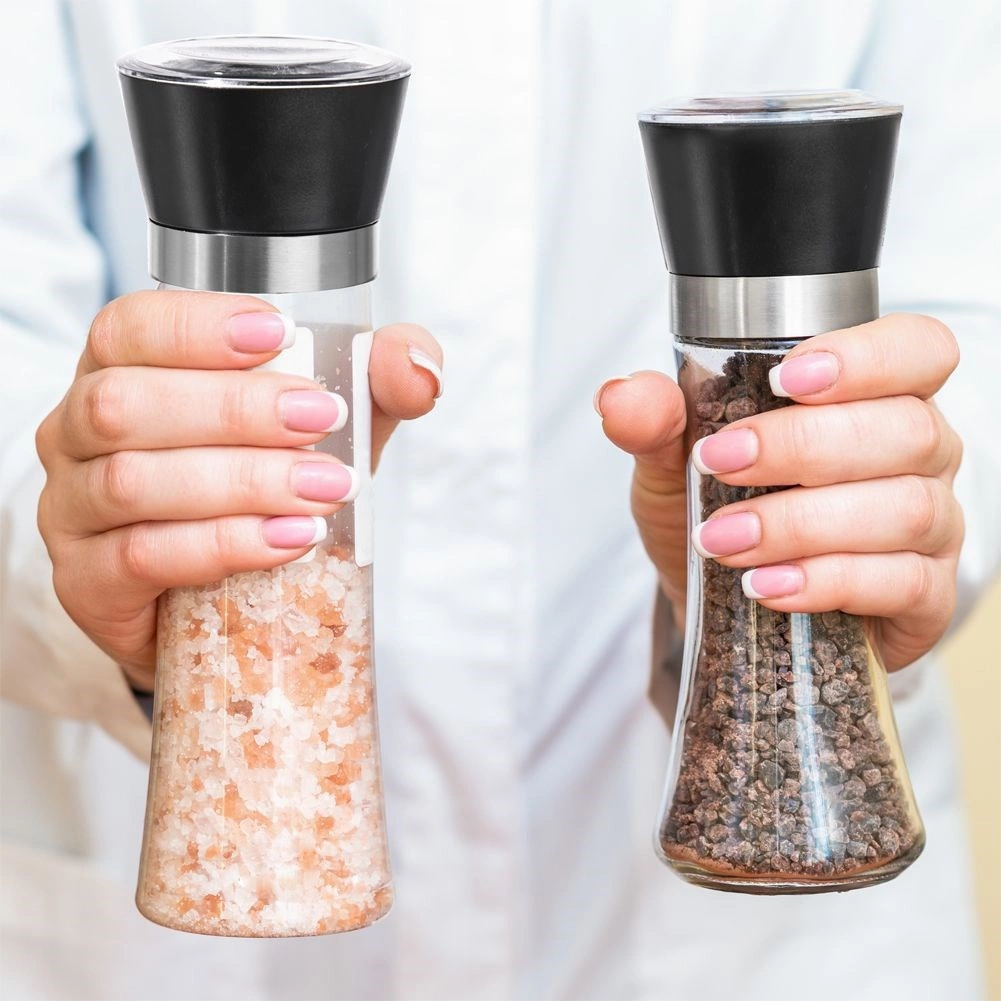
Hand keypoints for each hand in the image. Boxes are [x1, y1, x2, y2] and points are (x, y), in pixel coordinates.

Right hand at [36, 291, 441, 689]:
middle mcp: (79, 432)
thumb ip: (373, 382)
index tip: (280, 333)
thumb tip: (418, 368)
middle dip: (235, 410)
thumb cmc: (264, 483)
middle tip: (322, 421)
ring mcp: (72, 509)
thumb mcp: (326, 425)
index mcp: (123, 371)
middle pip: (127, 404)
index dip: (197, 326)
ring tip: (323, 489)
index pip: (130, 327)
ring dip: (240, 481)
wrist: (229, 592)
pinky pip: (143, 556)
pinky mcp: (87, 581)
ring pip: (133, 481)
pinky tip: (287, 539)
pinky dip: (223, 544)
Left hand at [597, 313, 962, 671]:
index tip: (785, 380)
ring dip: (803, 523)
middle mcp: (920, 454)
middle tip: (722, 464)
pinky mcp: (925, 597)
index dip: (867, 358)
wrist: (720, 603)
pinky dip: (827, 581)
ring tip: (725, 540)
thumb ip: (653, 423)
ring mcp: (933, 528)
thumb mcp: (673, 465)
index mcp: (874, 398)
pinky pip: (903, 583)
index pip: (917, 350)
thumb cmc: (717, 513)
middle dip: (803, 446)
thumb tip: (624, 397)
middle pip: (906, 430)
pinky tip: (768, 586)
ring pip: (906, 509)